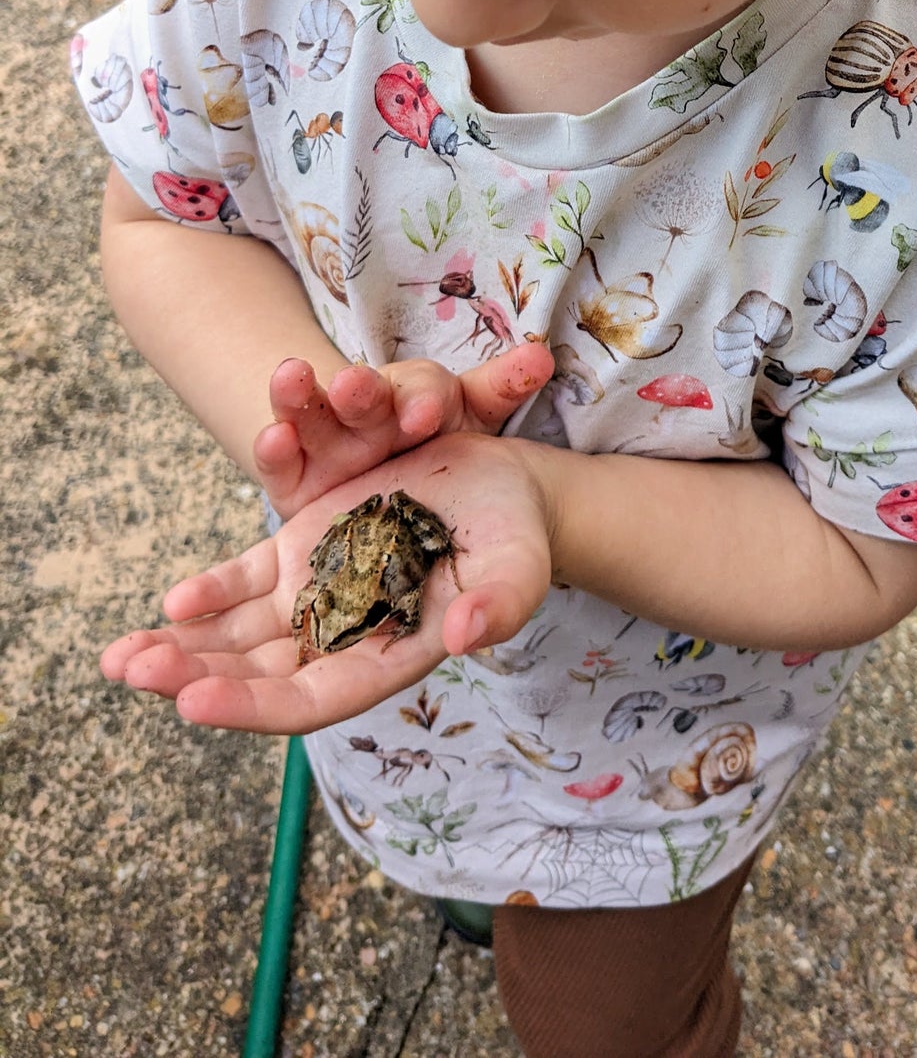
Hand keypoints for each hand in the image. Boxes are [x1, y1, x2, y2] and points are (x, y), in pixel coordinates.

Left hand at [100, 433, 554, 734]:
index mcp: (390, 658)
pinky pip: (245, 582)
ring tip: (118, 657)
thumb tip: (465, 636)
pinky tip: (171, 602)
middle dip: (192, 677)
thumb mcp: (520, 567)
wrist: (502, 489)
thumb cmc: (517, 538)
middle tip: (134, 670)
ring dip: (180, 647)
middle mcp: (342, 637)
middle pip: (257, 673)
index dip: (254, 707)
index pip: (312, 700)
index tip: (193, 705)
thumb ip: (500, 604)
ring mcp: (316, 594)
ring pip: (238, 634)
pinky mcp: (304, 551)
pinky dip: (208, 593)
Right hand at [255, 343, 554, 518]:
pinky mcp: (293, 475)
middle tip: (355, 385)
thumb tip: (543, 355)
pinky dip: (274, 448)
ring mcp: (328, 440)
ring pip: (313, 410)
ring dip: (301, 394)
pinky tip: (272, 437)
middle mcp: (370, 411)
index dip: (424, 400)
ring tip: (291, 376)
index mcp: (420, 398)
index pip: (425, 391)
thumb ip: (502, 388)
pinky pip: (280, 459)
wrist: (392, 499)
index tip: (426, 415)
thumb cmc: (440, 451)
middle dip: (361, 389)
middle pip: (365, 393)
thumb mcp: (473, 418)